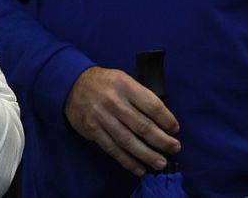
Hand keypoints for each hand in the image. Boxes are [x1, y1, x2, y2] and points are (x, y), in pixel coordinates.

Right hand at [65, 66, 180, 175]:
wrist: (72, 85)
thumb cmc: (104, 83)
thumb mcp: (123, 79)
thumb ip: (140, 95)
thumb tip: (162, 119)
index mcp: (124, 85)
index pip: (151, 105)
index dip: (166, 119)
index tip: (174, 129)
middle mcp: (113, 101)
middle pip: (143, 126)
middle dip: (162, 140)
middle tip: (174, 148)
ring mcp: (102, 117)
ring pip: (129, 141)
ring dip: (147, 154)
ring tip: (160, 162)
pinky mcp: (93, 130)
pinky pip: (113, 149)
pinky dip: (128, 161)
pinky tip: (139, 168)